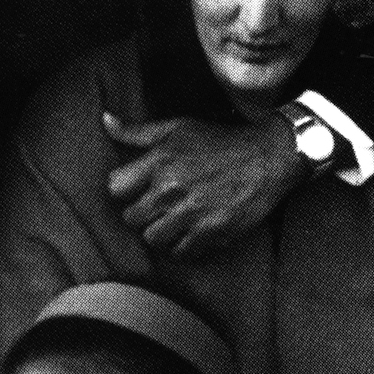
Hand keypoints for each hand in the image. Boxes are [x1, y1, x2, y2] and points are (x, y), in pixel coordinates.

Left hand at [102, 111, 303, 257]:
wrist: (268, 157)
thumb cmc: (220, 141)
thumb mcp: (177, 128)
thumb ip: (137, 131)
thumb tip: (105, 120)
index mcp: (160, 161)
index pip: (114, 188)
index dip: (124, 190)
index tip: (138, 189)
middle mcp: (172, 188)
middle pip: (131, 218)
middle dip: (141, 214)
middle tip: (157, 207)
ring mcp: (191, 213)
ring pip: (152, 239)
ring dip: (159, 232)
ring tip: (173, 221)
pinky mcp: (211, 232)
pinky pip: (179, 253)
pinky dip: (181, 246)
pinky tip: (190, 231)